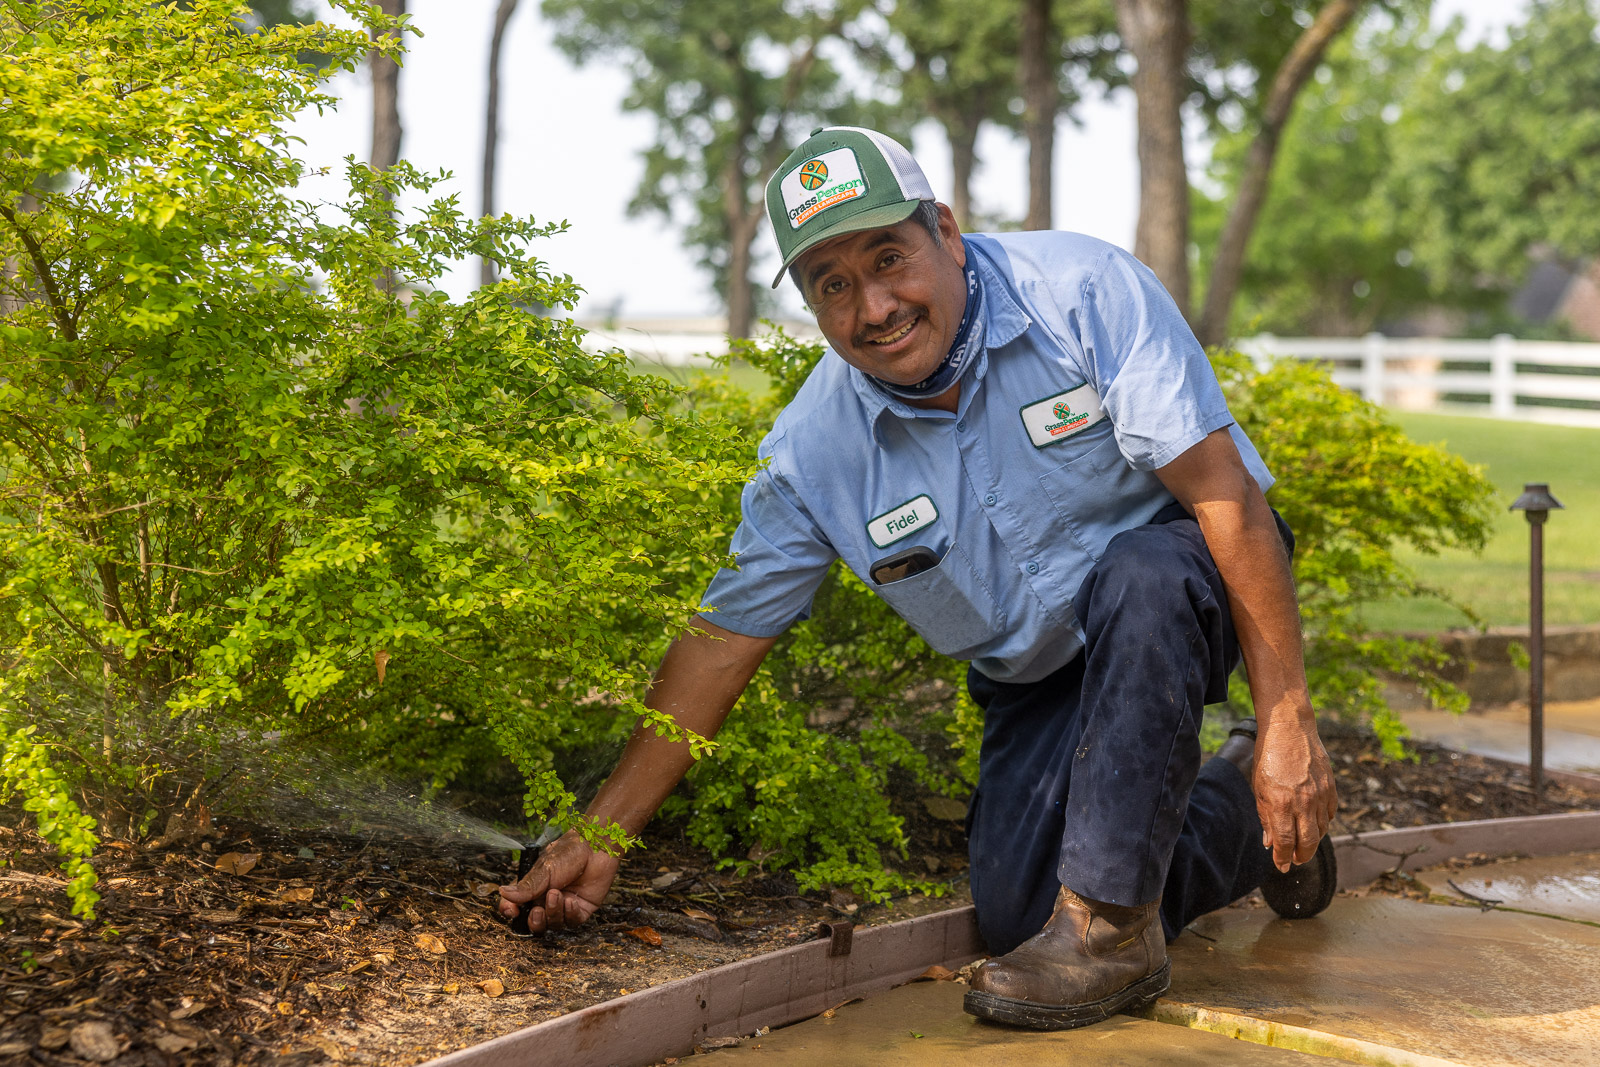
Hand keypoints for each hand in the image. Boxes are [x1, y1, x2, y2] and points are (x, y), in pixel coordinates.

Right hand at [496, 829, 619, 931]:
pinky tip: (571, 901)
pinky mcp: (581, 909)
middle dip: (535, 921)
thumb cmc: (569, 853)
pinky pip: (572, 922)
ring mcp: (564, 905)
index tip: (512, 911)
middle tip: (538, 910)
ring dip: (553, 912)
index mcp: (533, 888)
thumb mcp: (544, 869)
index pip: (516, 906)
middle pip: (535, 922)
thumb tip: (503, 893)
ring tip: (557, 895)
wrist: (596, 848)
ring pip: (553, 924)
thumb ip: (526, 886)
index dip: (511, 912)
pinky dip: (570, 914)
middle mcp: (547, 899)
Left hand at [1253, 717, 1338, 872]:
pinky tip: (1314, 824)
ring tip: (1303, 844)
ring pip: (1321, 830)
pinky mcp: (1331, 788)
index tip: (1282, 866)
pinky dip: (1322, 824)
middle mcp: (1303, 802)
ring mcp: (1320, 795)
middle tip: (1295, 861)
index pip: (1285, 842)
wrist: (1290, 729)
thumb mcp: (1259, 788)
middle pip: (1307, 843)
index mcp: (1280, 804)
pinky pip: (1330, 814)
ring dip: (1312, 841)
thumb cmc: (1269, 757)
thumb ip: (1266, 817)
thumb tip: (1270, 843)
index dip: (1284, 858)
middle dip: (1301, 856)